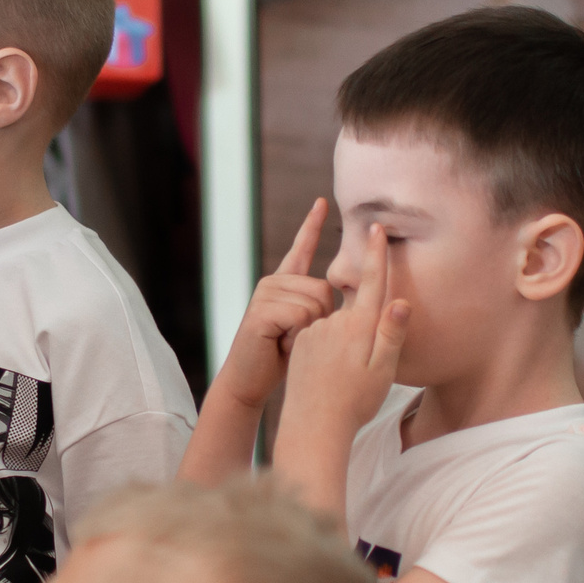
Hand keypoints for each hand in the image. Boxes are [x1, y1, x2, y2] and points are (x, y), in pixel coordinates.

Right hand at [212, 197, 336, 412]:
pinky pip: (301, 316)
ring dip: (309, 330)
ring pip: (315, 303)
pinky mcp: (261, 311)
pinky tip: (279, 343)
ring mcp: (264, 294)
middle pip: (323, 288)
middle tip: (295, 337)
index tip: (321, 203)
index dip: (311, 225)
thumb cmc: (279, 357)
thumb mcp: (304, 327)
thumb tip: (335, 291)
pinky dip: (297, 336)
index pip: (300, 248)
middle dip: (321, 319)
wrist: (248, 380)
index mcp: (284, 284)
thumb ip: (317, 306)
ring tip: (286, 341)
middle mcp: (273, 282)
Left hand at [280, 223, 410, 444]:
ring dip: (345, 344)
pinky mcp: (299, 341)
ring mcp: (314, 330)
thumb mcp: (383, 370)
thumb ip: (391, 334)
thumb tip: (401, 301)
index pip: (372, 282)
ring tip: (345, 379)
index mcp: (358, 326)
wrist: (313, 426)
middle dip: (364, 328)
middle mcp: (334, 322)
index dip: (376, 254)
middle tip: (363, 369)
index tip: (375, 226)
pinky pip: (319, 337)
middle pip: (356, 310)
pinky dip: (327, 351)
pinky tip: (327, 375)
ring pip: (337, 326)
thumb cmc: (355, 402)